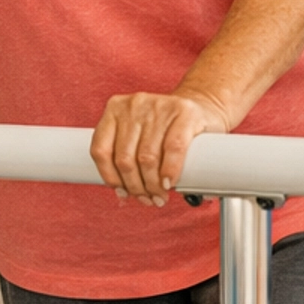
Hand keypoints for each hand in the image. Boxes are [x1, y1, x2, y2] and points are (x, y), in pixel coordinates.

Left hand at [90, 88, 230, 205]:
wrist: (202, 107)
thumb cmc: (167, 128)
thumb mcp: (139, 135)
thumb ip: (127, 156)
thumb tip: (123, 194)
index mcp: (115, 109)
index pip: (100, 150)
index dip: (111, 178)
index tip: (124, 192)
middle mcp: (134, 104)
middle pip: (125, 158)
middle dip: (136, 187)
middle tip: (147, 198)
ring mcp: (159, 105)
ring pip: (147, 158)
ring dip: (153, 185)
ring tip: (159, 195)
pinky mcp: (184, 111)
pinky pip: (173, 147)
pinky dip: (170, 170)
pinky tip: (168, 182)